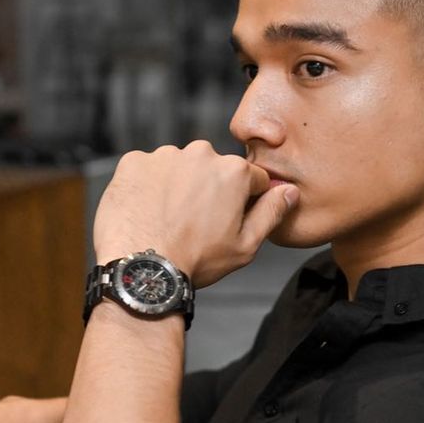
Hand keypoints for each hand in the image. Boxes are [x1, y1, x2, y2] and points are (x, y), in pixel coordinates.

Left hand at [93, 141, 298, 288]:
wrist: (142, 269)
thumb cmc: (195, 260)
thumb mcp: (245, 245)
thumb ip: (272, 212)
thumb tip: (289, 191)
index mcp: (234, 172)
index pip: (251, 179)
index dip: (243, 201)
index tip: (226, 221)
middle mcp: (201, 153)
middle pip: (212, 169)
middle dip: (208, 190)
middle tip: (194, 223)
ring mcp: (164, 155)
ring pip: (179, 167)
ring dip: (177, 186)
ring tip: (167, 219)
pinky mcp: (134, 161)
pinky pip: (147, 169)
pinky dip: (147, 186)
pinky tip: (147, 211)